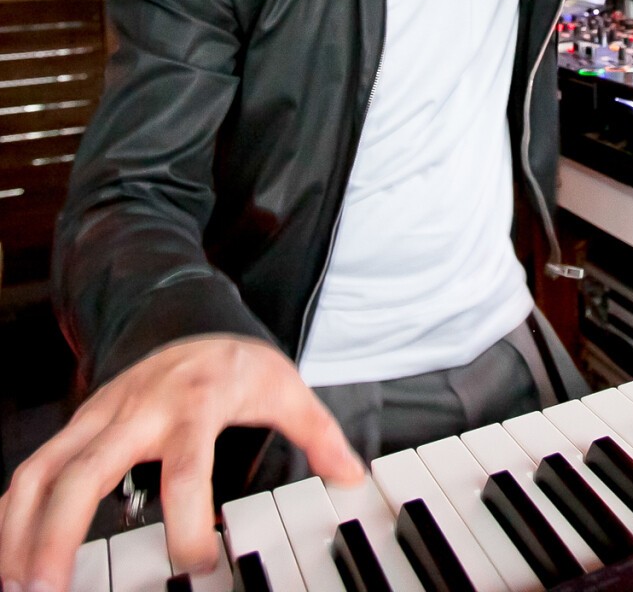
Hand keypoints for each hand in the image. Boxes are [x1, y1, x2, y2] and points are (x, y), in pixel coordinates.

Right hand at [0, 335, 363, 591]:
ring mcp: (101, 415)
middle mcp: (138, 410)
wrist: (190, 314)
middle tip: (49, 591)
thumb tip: (352, 475)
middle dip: (61, 534)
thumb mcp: (285, 388)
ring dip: (23, 527)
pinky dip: (15, 510)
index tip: (199, 565)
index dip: (189, 520)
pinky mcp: (81, 424)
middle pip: (87, 472)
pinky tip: (11, 552)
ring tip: (19, 584)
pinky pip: (37, 466)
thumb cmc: (233, 362)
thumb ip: (317, 433)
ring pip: (45, 468)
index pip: (186, 468)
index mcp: (193, 404)